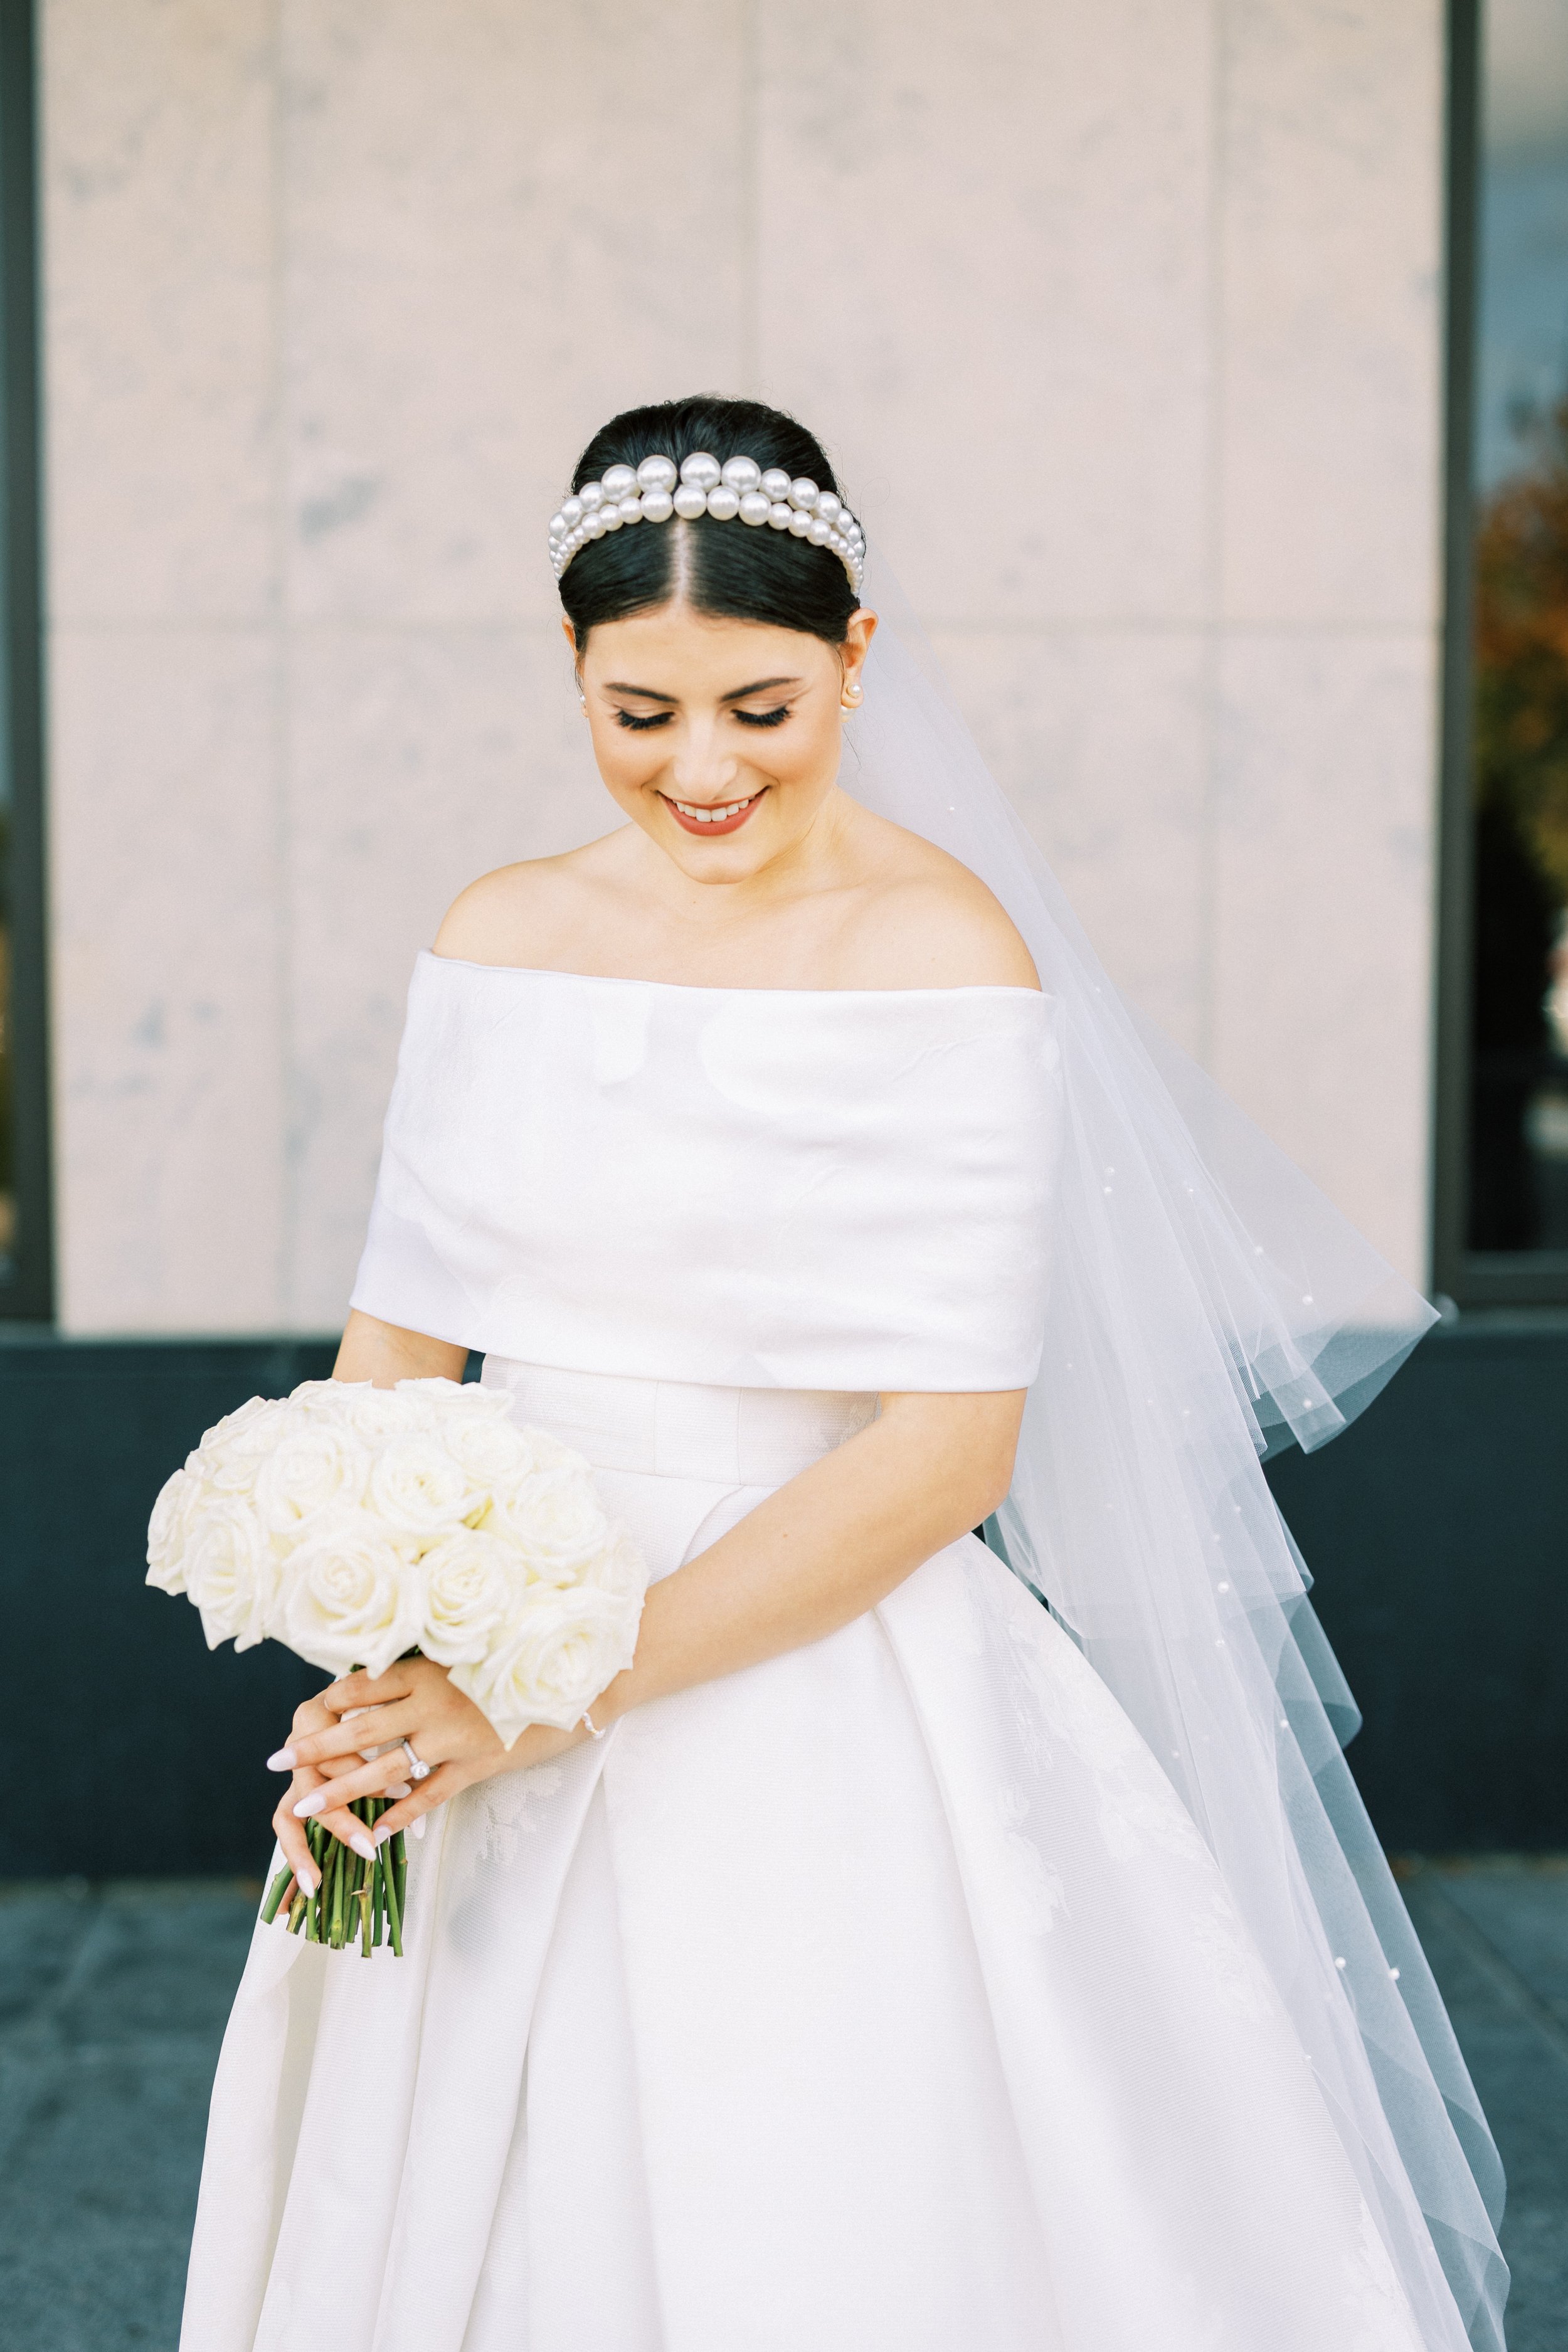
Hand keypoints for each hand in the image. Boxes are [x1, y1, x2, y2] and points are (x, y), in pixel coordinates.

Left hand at [267, 1657, 588, 1884]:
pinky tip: (376, 1833)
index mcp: (427, 1668)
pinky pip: (430, 1794)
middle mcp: (434, 1702)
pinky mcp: (478, 1764)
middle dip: (313, 1748)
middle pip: (360, 1729)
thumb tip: (375, 1679)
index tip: (301, 1714)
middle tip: (275, 1761)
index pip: (362, 1685)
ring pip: (385, 1768)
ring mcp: (455, 1736)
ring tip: (306, 1808)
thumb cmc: (518, 1663)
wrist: (577, 1683)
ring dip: (342, 1791)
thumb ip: (425, 1670)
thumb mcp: (467, 1657)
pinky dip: (401, 1814)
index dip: (328, 1703)